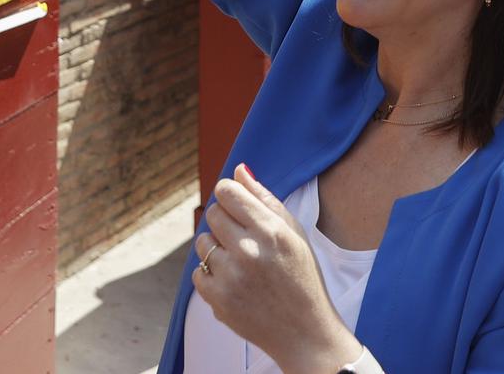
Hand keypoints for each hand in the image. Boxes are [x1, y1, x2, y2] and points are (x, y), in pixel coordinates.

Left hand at [192, 166, 361, 373]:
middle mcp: (249, 251)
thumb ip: (265, 199)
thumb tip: (239, 170)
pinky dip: (211, 276)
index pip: (227, 191)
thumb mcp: (293, 233)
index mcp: (270, 230)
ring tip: (241, 264)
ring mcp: (231, 277)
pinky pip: (197, 272)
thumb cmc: (302, 278)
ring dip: (216, 249)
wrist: (306, 333)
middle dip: (225, 221)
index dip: (229, 195)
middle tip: (244, 239)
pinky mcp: (218, 300)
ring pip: (202, 242)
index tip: (237, 206)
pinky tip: (235, 283)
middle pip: (213, 213)